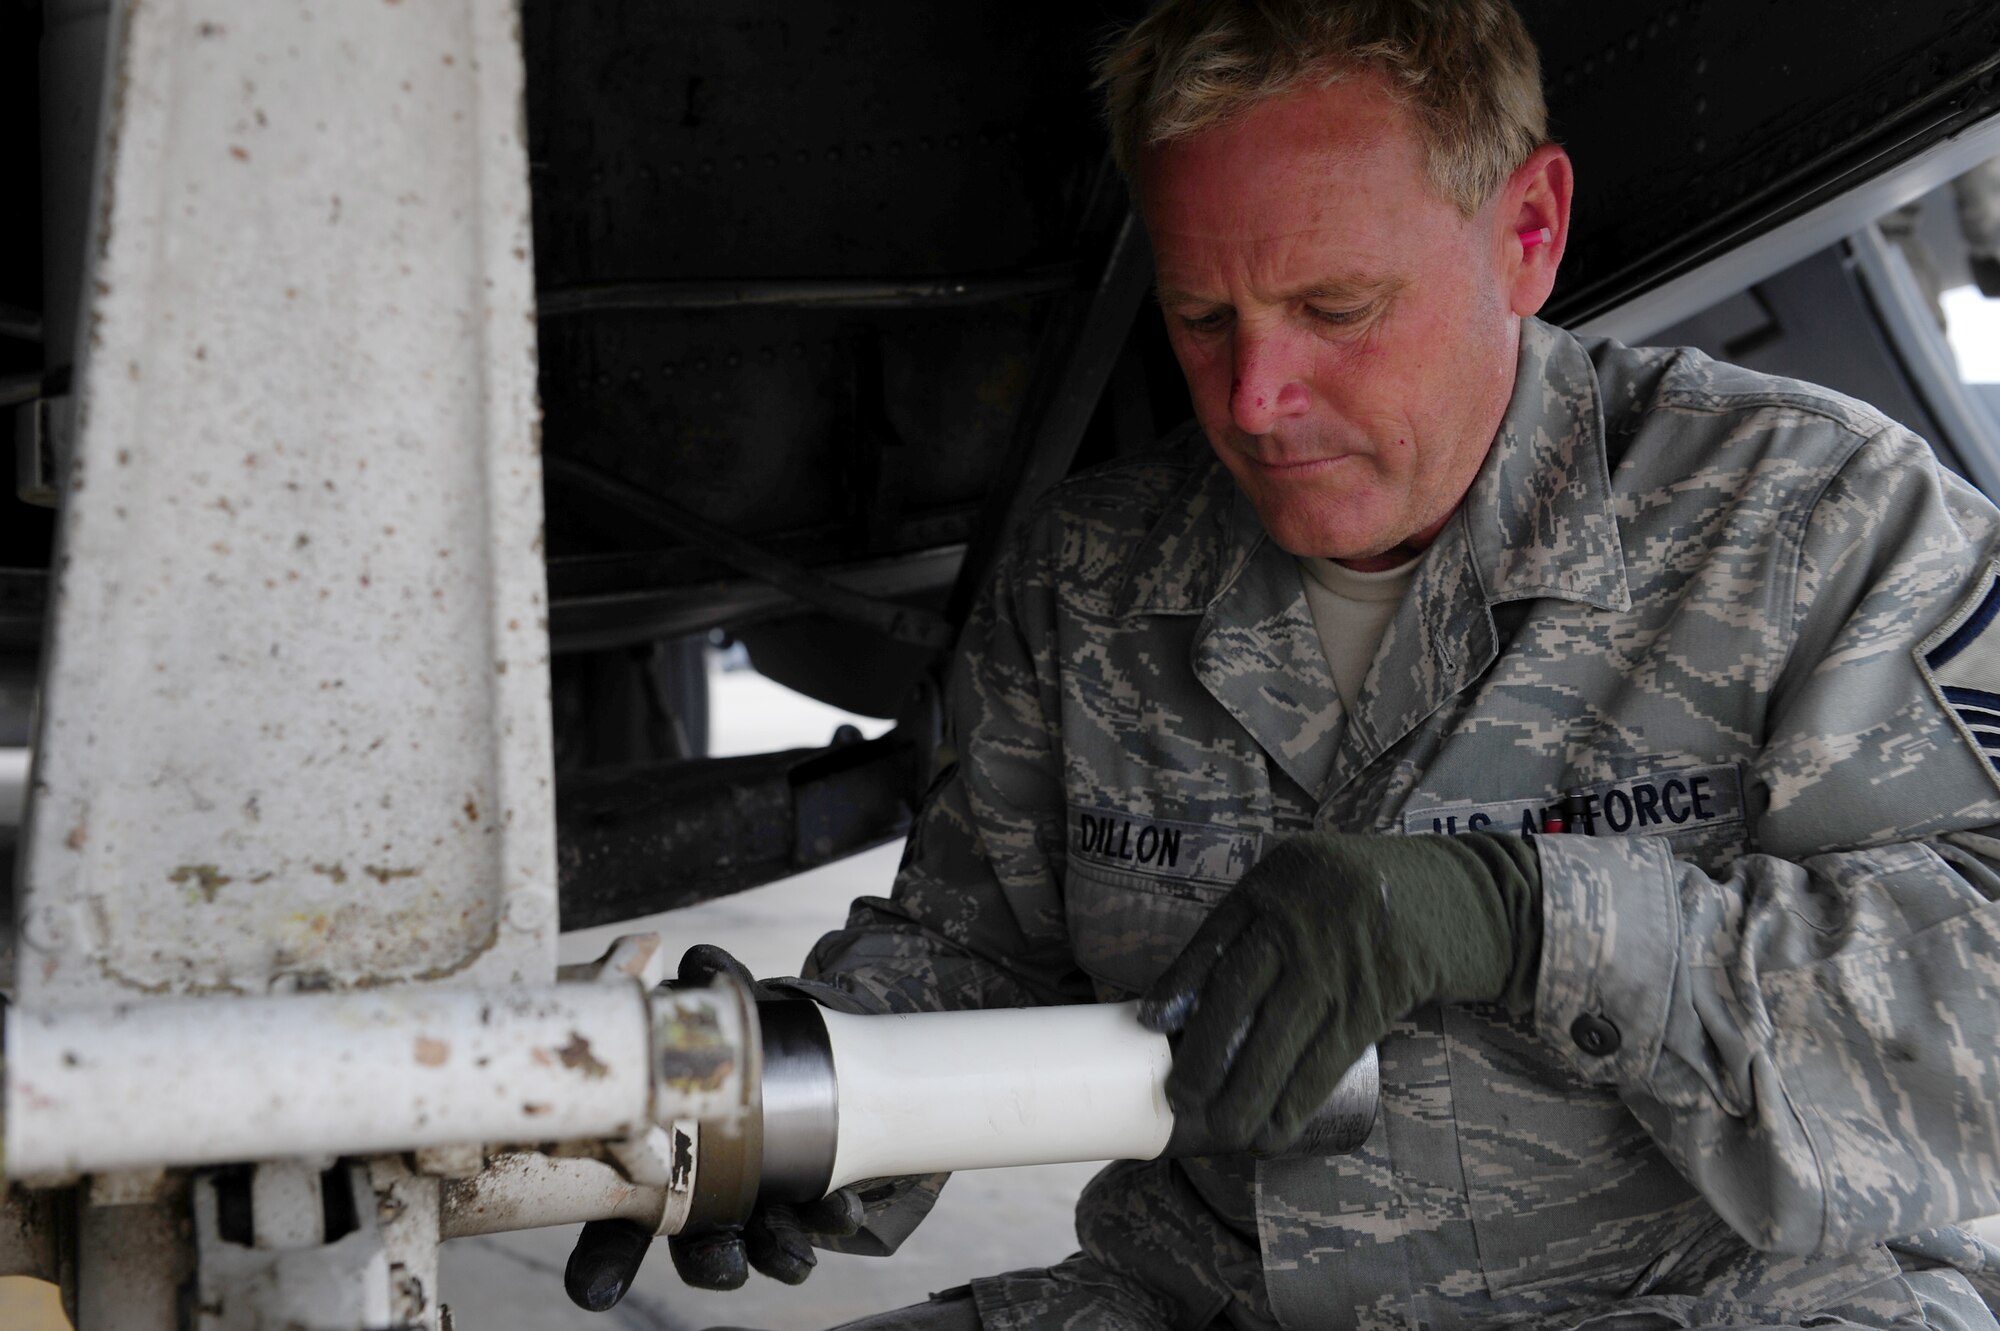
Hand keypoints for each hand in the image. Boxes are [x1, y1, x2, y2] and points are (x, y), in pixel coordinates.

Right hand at [562, 944, 863, 1306]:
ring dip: (776, 1251)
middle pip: (694, 1247)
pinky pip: (819, 1212)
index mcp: (656, 1169)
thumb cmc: (740, 1038)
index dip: (603, 1265)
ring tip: (792, 1258)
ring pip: (760, 1239)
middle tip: (724, 1269)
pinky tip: (841, 1211)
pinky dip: (831, 1213)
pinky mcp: (812, 1193)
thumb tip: (698, 962)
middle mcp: (705, 1197)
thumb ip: (708, 991)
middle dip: (709, 1263)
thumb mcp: (717, 1013)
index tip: (595, 1293)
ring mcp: (759, 1199)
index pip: (617, 1230)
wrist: (822, 1045)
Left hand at [1137, 831, 1539, 1156]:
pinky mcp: (1375, 998)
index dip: (1179, 984)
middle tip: (1181, 1097)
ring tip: (1223, 1130)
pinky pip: (1328, 1058)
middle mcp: (1300, 920)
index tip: (1150, 1023)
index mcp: (1276, 884)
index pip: (1215, 939)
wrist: (1465, 896)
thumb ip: (1261, 918)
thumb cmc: (1369, 891)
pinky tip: (1277, 1128)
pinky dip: (1300, 1098)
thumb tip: (1197, 991)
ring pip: (1278, 1037)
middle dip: (1204, 1054)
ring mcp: (1338, 961)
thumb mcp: (1309, 877)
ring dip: (1247, 1092)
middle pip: (1236, 996)